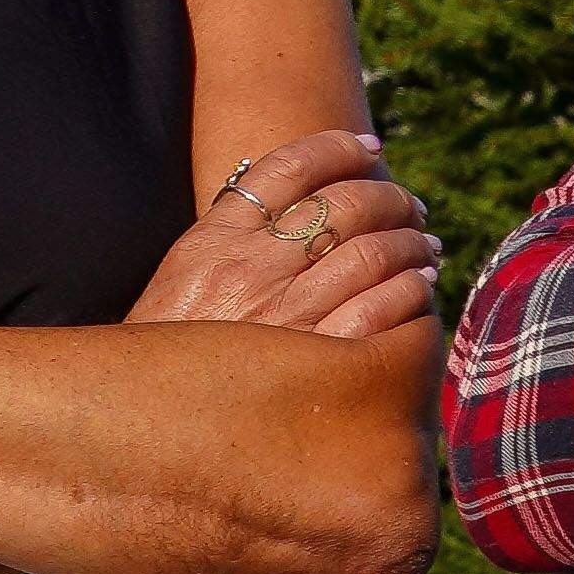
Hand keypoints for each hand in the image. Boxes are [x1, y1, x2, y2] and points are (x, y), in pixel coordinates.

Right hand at [133, 131, 441, 341]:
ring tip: (425, 246)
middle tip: (412, 206)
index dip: (340, 147)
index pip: (288, 167)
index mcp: (214, 241)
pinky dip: (411, 292)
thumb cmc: (170, 354)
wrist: (147, 427)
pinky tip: (420, 288)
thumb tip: (292, 198)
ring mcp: (285, 317)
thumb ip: (229, 236)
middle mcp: (250, 270)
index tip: (370, 147)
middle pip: (343, 205)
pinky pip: (382, 310)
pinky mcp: (315, 364)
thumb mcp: (182, 280)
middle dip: (391, 197)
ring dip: (411, 243)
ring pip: (373, 253)